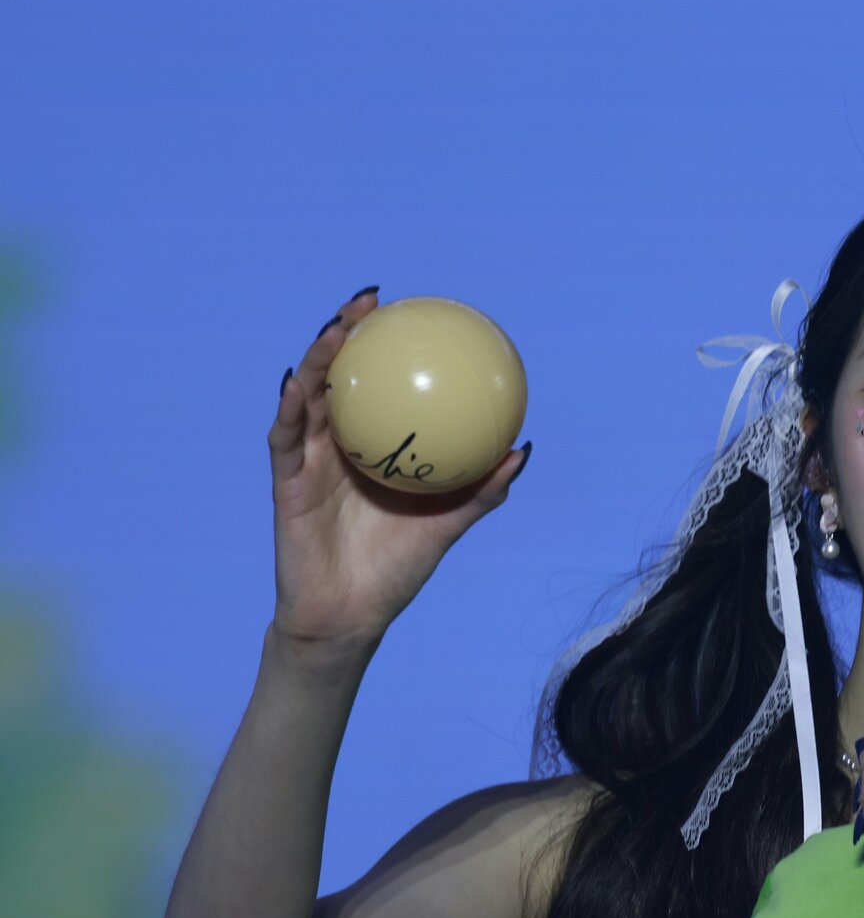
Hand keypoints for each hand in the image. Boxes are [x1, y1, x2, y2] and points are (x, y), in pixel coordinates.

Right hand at [269, 287, 530, 646]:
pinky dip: (290, 408)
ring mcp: (309, 460)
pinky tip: (298, 383)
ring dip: (318, 359)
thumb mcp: (447, 524)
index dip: (391, 351)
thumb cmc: (396, 570)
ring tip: (335, 328)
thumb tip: (522, 450)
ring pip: (308, 396)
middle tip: (370, 301)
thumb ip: (481, 491)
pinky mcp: (286, 481)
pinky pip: (286, 438)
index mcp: (374, 449)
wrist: (349, 616)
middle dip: (347, 334)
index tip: (413, 316)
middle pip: (339, 378)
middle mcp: (339, 446)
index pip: (382, 388)